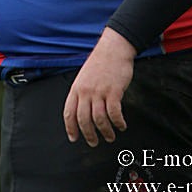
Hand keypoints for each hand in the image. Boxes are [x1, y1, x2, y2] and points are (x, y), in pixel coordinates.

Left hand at [63, 27, 135, 147]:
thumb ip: (82, 92)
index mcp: (76, 88)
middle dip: (89, 135)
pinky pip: (114, 113)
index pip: (69, 113)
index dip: (70, 128)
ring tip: (110, 137)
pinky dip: (118, 123)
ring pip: (99, 119)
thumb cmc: (100, 61)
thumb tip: (83, 111)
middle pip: (83, 120)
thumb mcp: (84, 76)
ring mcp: (100, 92)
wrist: (113, 48)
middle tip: (94, 143)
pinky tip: (121, 125)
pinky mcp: (114, 91)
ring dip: (105, 132)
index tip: (74, 138)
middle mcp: (86, 91)